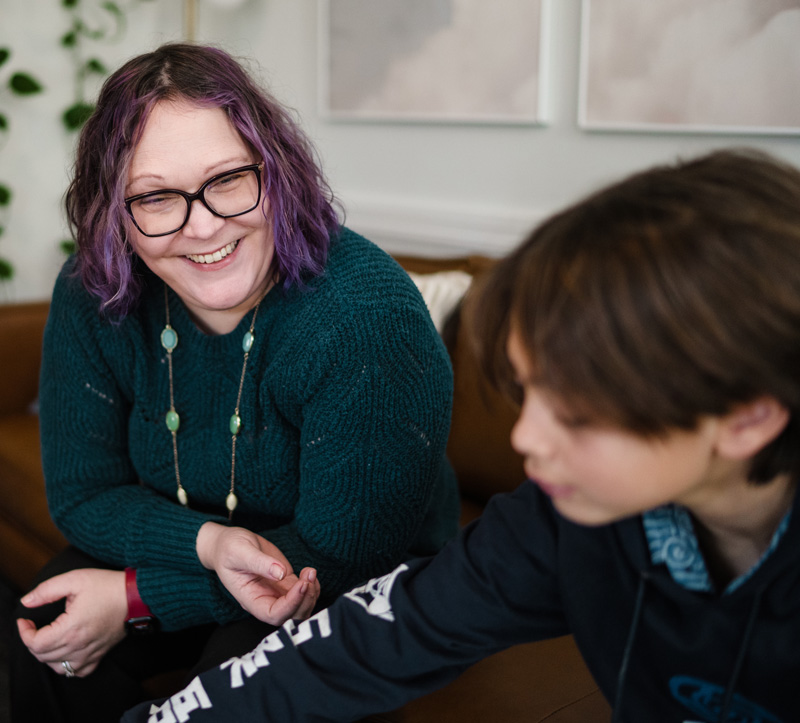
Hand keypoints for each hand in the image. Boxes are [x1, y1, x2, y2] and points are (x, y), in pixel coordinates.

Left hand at [16, 568, 126, 677]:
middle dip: (33, 641)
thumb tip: (27, 601)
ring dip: (47, 655)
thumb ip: (47, 590)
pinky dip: (67, 666)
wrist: (138, 596)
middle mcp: (79, 645)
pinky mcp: (100, 654)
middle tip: (35, 626)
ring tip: (49, 638)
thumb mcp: (76, 579)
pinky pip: (78, 671)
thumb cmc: (109, 587)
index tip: (25, 620)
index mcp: (71, 628)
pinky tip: (67, 652)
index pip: (35, 643)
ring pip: (57, 667)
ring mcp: (90, 653)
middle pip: (43, 656)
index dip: (24, 632)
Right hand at [196, 522, 319, 624]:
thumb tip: (281, 573)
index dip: (290, 604)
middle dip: (305, 600)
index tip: (301, 584)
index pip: (273, 614)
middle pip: (291, 616)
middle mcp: (265, 600)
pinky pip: (303, 594)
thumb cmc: (229, 549)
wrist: (228, 544)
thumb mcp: (239, 552)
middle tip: (308, 576)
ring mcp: (277, 593)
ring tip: (310, 571)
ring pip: (301, 607)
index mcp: (250, 599)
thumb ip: (259, 562)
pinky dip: (312, 586)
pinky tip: (310, 572)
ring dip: (311, 594)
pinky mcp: (285, 583)